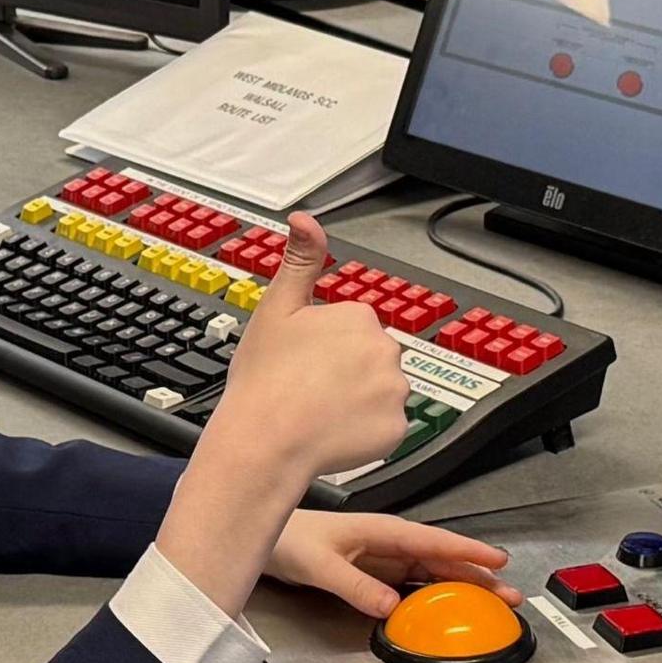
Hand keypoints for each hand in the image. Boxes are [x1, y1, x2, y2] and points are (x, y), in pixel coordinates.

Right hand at [210, 214, 411, 480]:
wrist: (266, 441)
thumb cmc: (265, 380)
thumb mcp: (276, 308)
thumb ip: (300, 261)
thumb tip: (305, 220)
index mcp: (357, 316)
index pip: (352, 327)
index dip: (324, 345)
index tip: (303, 360)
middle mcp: (384, 349)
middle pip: (370, 358)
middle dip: (347, 370)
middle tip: (308, 387)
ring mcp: (394, 390)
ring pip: (380, 392)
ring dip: (359, 400)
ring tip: (319, 411)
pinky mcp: (396, 428)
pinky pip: (386, 427)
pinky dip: (367, 431)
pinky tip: (335, 431)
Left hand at [266, 510, 511, 620]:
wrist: (267, 540)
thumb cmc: (290, 540)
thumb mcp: (320, 564)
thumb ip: (355, 585)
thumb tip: (392, 605)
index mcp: (383, 531)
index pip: (434, 542)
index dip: (467, 551)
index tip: (497, 561)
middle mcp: (389, 543)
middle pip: (443, 558)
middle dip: (478, 574)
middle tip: (510, 593)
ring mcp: (385, 558)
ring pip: (433, 571)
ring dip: (463, 584)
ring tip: (494, 599)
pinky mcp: (377, 572)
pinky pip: (415, 582)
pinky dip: (437, 593)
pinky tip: (451, 606)